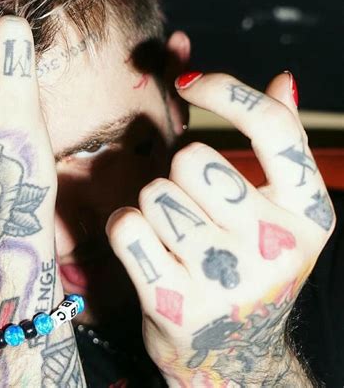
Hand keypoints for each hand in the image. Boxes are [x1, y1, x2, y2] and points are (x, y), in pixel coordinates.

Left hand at [106, 72, 335, 385]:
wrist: (232, 353)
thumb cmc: (248, 263)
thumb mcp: (277, 208)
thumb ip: (280, 142)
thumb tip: (284, 79)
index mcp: (308, 213)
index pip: (271, 126)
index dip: (224, 90)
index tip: (186, 82)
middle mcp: (276, 245)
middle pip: (193, 160)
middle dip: (180, 175)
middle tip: (191, 206)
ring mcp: (228, 281)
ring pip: (155, 194)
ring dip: (154, 208)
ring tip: (175, 237)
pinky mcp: (177, 305)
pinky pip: (126, 228)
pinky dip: (125, 229)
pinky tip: (146, 249)